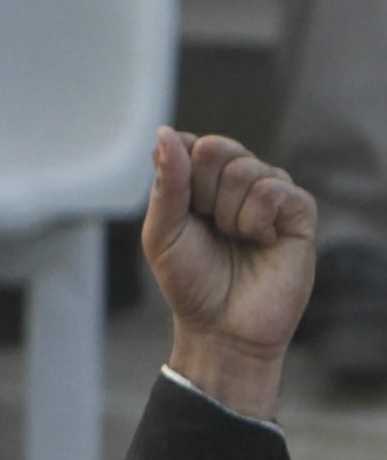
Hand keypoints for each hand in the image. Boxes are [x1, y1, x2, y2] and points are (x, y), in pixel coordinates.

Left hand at [146, 129, 315, 419]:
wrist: (221, 327)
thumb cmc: (189, 282)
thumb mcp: (161, 233)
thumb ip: (167, 183)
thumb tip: (166, 133)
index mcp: (202, 181)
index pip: (192, 145)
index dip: (181, 177)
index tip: (182, 212)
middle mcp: (238, 180)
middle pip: (216, 150)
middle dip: (202, 195)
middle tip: (209, 229)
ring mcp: (271, 191)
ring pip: (245, 169)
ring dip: (229, 214)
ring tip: (235, 241)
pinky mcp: (299, 210)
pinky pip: (273, 189)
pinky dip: (256, 220)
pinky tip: (259, 242)